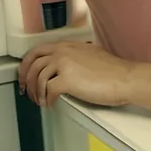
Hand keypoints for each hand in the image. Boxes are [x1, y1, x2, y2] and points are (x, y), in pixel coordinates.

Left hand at [18, 41, 134, 107]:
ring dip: (36, 92)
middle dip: (24, 77)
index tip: (26, 73)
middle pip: (32, 62)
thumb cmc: (114, 70)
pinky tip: (51, 104)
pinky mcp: (66, 81)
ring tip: (40, 101)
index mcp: (68, 45)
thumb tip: (67, 67)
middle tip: (25, 89)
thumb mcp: (92, 54)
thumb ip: (76, 56)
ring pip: (37, 78)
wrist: (125, 78)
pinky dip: (47, 100)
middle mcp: (63, 52)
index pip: (38, 50)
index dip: (27, 63)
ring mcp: (63, 65)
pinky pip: (48, 91)